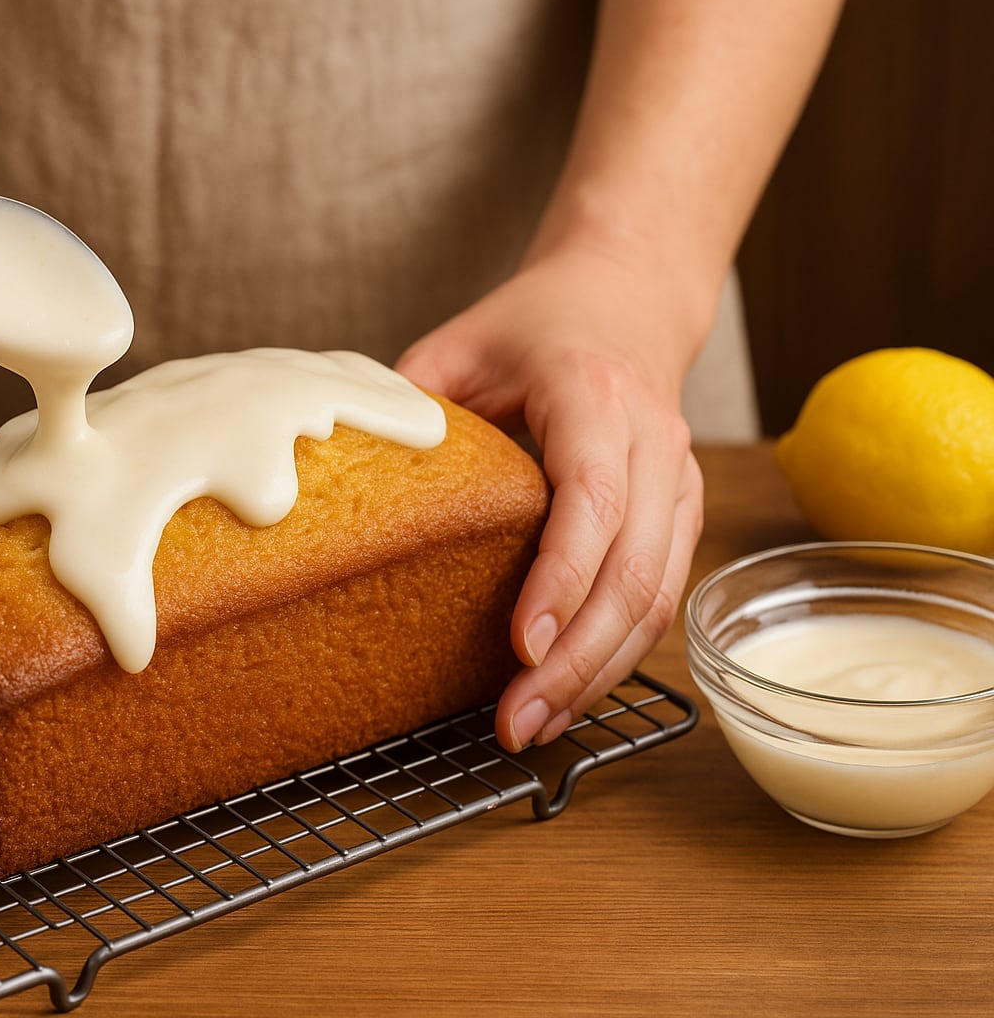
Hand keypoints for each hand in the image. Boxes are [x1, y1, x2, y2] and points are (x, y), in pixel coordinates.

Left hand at [397, 245, 704, 751]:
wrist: (628, 295)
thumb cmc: (536, 323)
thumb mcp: (458, 344)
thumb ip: (404, 403)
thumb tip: (340, 476)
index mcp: (594, 395)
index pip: (591, 498)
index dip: (561, 577)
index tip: (520, 645)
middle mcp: (654, 441)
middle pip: (634, 569)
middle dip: (577, 658)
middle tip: (517, 720)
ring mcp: (678, 480)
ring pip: (658, 596)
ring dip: (600, 672)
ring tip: (535, 726)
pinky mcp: (681, 513)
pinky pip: (662, 595)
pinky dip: (618, 653)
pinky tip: (569, 693)